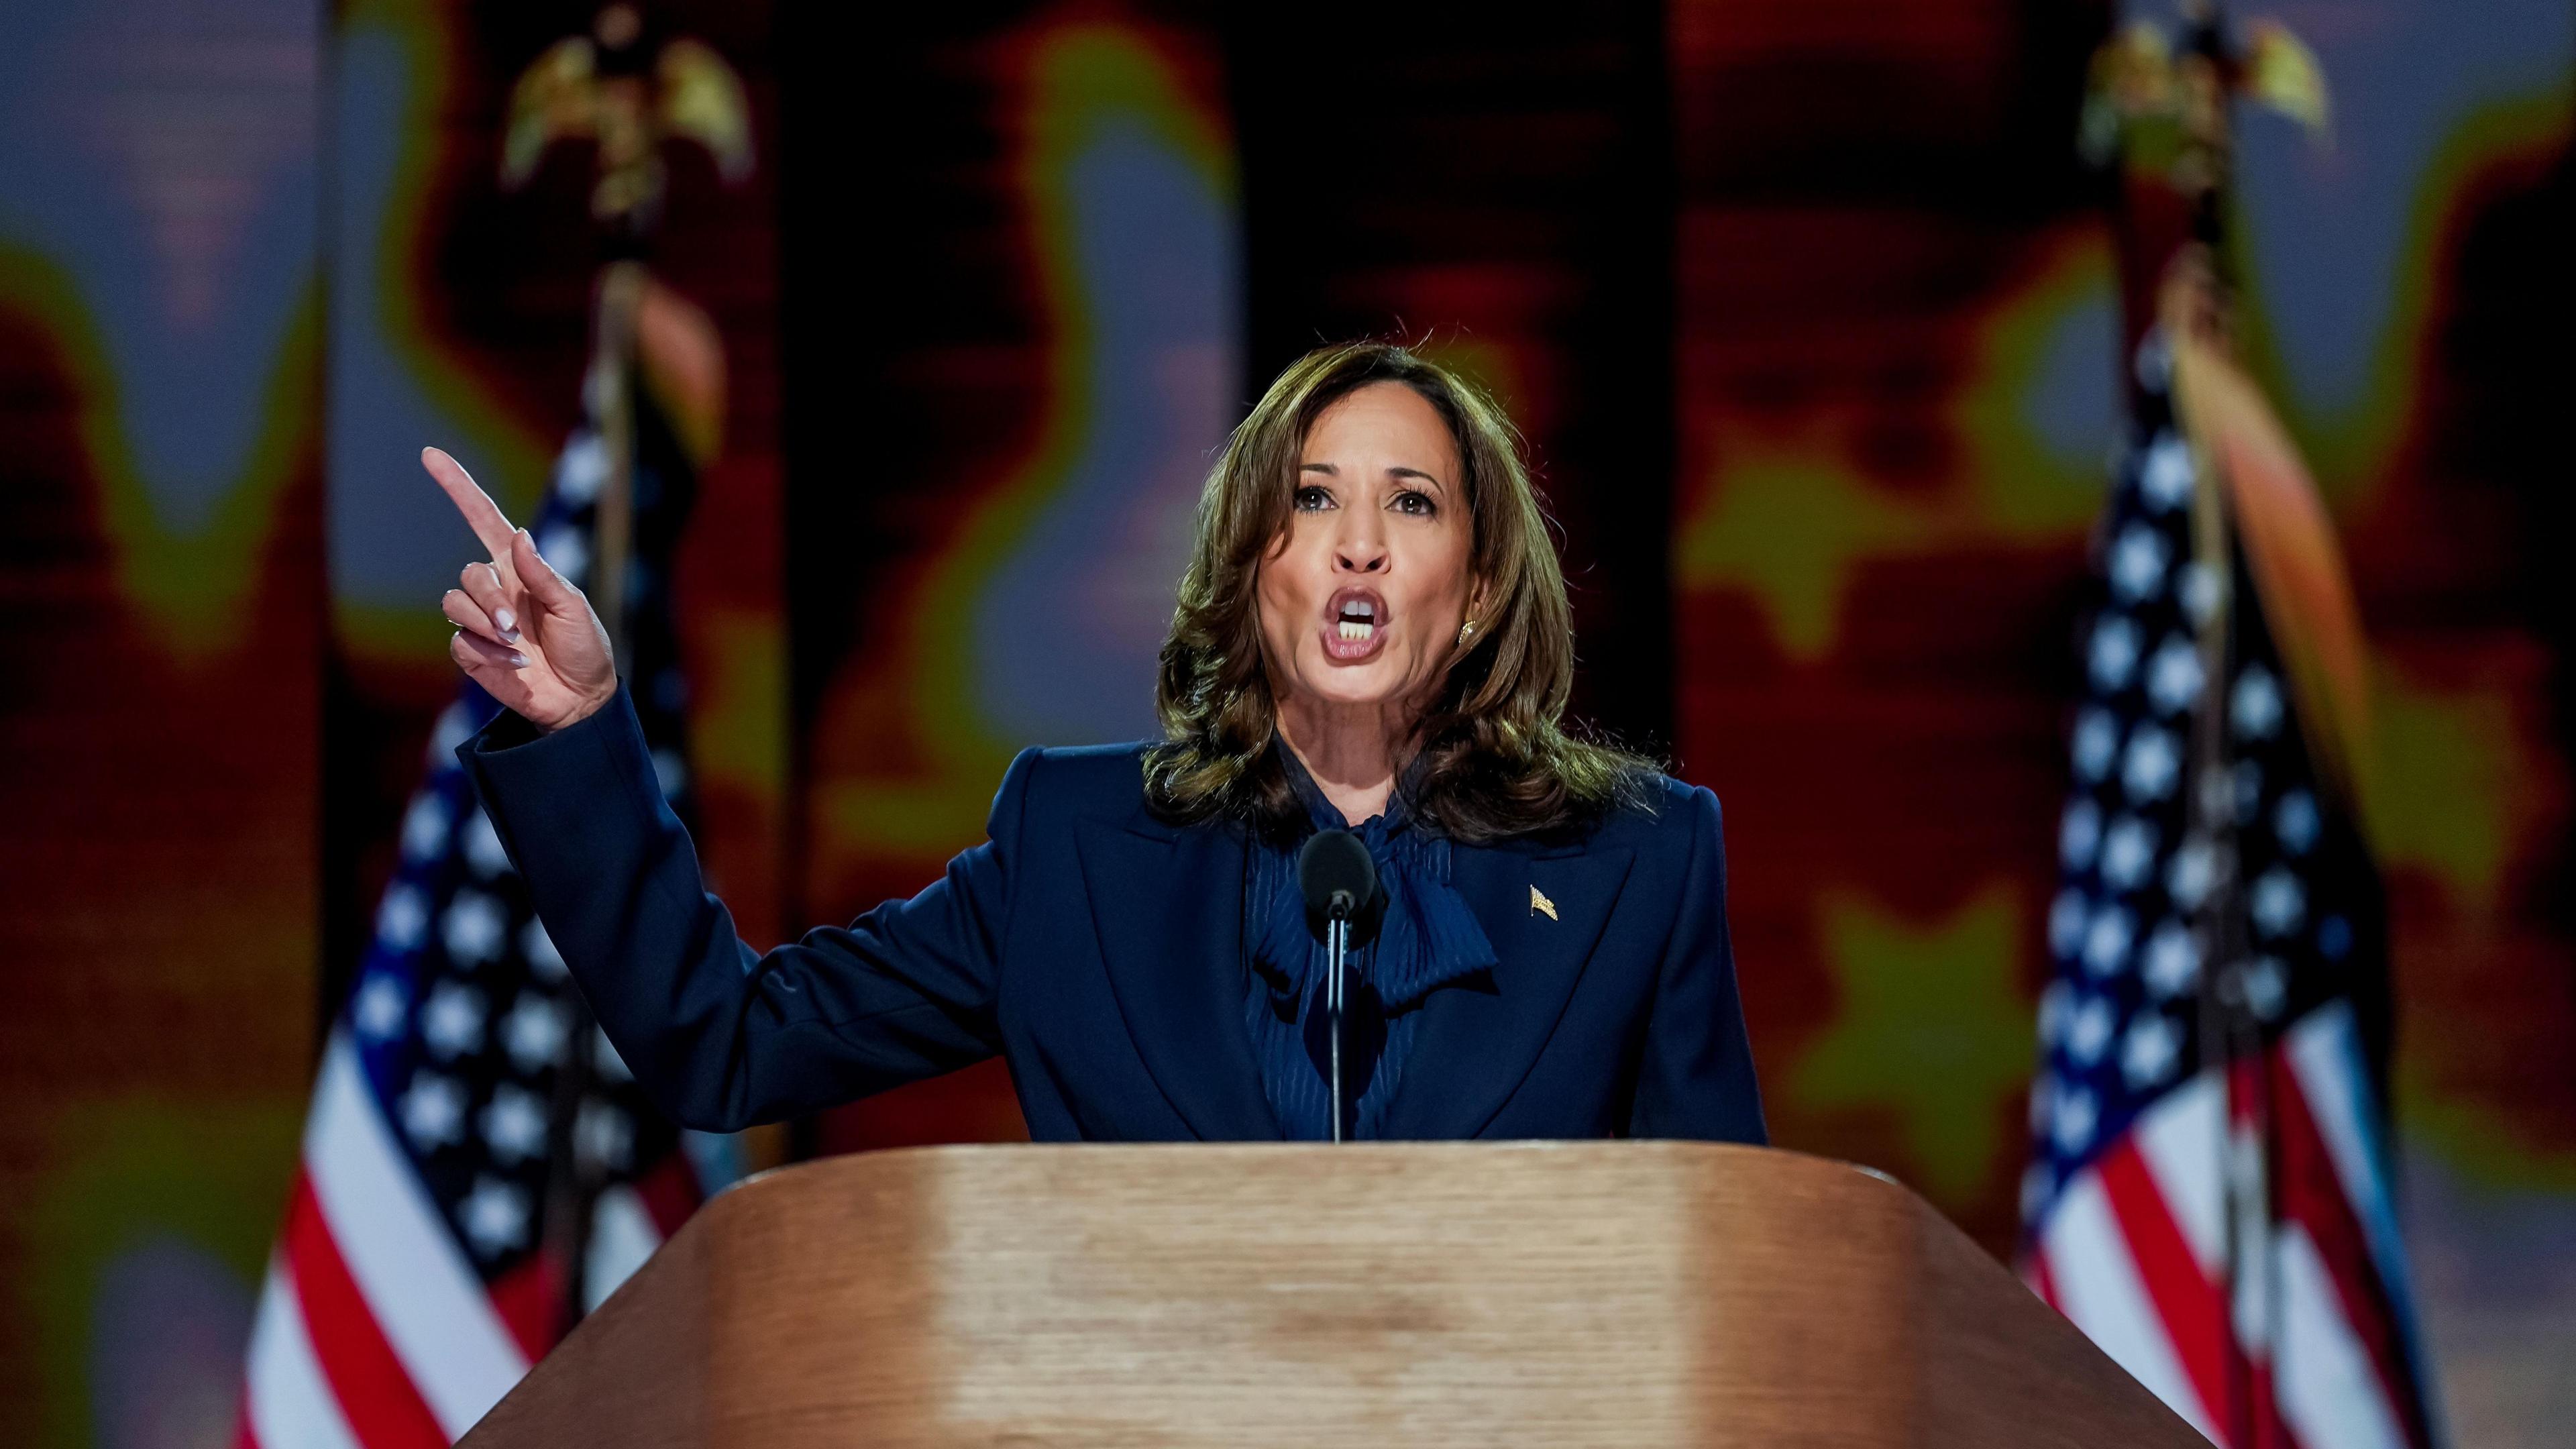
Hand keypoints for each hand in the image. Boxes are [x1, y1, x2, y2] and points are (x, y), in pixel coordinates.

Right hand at [426, 447, 617, 730]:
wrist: (582, 698)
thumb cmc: (586, 647)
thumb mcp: (574, 607)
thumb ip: (543, 574)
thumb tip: (519, 534)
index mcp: (521, 568)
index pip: (483, 519)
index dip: (458, 487)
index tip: (431, 455)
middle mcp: (497, 589)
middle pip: (469, 574)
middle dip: (489, 599)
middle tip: (514, 626)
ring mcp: (481, 620)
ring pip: (455, 603)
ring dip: (484, 624)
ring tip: (516, 643)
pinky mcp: (472, 651)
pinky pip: (460, 641)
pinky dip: (487, 653)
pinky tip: (514, 663)